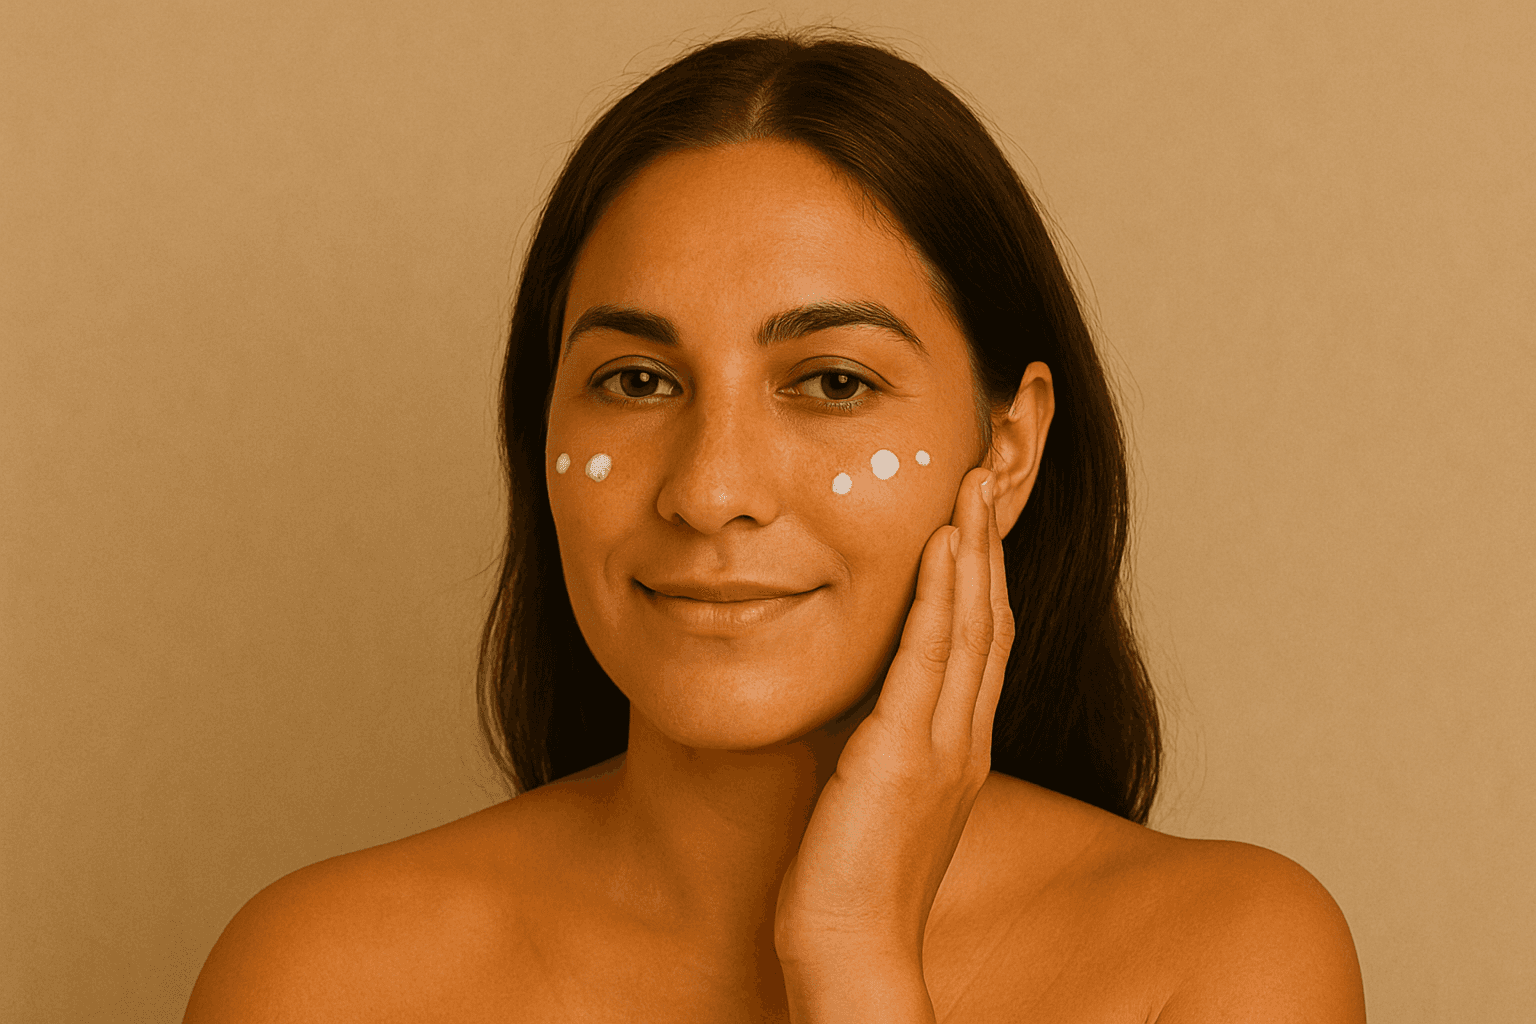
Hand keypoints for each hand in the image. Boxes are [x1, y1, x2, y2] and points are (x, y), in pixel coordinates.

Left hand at [774, 467, 1014, 967]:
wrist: (850, 950)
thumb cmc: (850, 881)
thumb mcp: (874, 794)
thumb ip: (879, 742)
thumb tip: (855, 700)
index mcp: (958, 747)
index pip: (982, 641)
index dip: (983, 575)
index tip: (975, 517)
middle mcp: (964, 738)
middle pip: (991, 619)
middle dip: (989, 543)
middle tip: (989, 473)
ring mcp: (943, 746)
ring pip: (972, 625)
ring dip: (974, 548)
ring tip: (973, 483)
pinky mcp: (905, 755)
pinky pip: (930, 658)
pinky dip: (942, 595)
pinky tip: (942, 546)